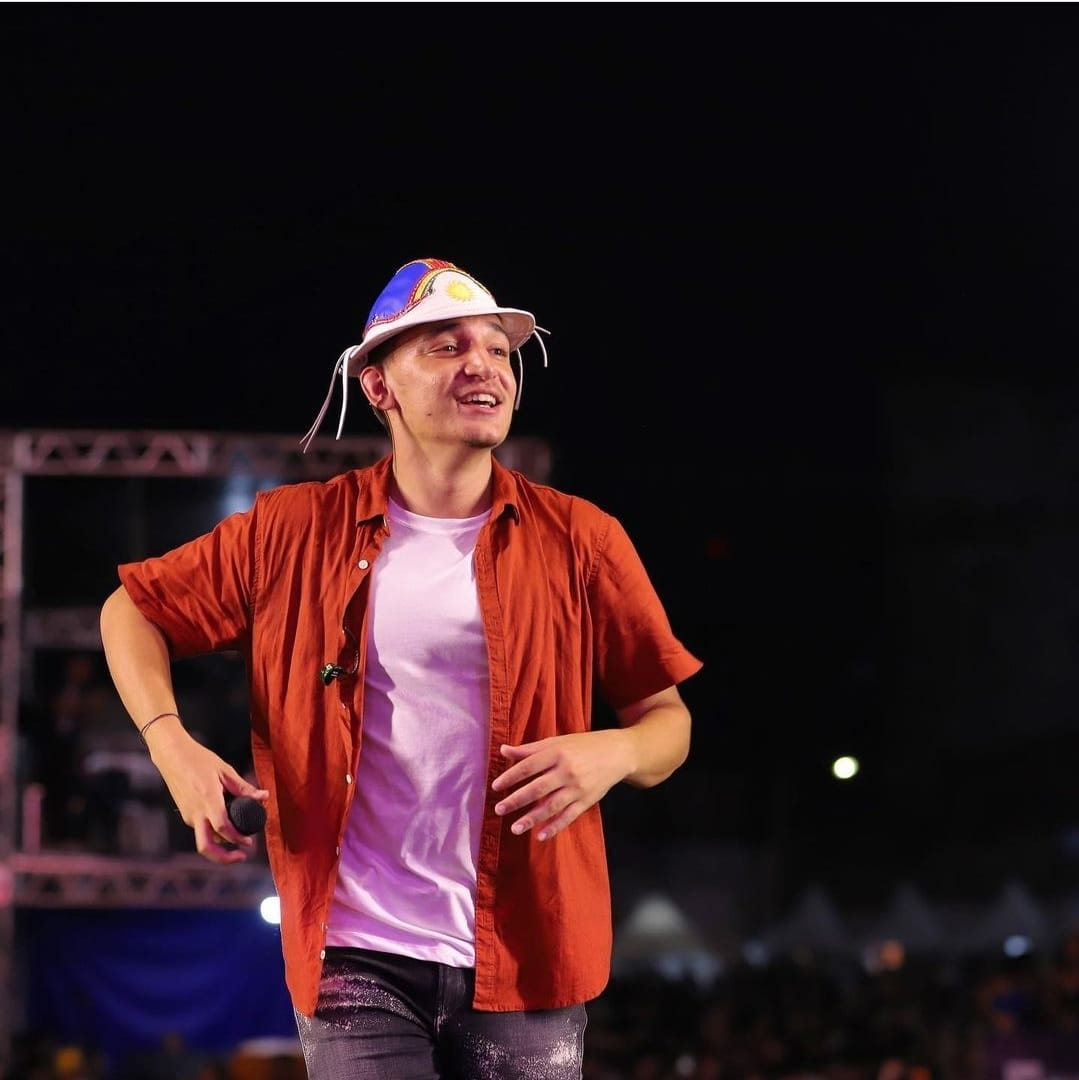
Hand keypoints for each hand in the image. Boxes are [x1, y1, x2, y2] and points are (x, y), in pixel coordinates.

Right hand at [148, 728, 268, 863]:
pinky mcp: (185, 814)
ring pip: (204, 840)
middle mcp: (196, 812)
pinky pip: (200, 830)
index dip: (238, 839)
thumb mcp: (225, 771)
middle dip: (224, 858)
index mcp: (208, 800)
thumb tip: (264, 796)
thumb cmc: (199, 759)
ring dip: (220, 845)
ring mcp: (188, 815)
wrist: (172, 755)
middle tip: (241, 856)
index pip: (223, 828)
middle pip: (206, 847)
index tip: (250, 843)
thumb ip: (244, 787)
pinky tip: (226, 825)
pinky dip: (213, 834)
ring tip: (238, 838)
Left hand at [491, 729, 634, 840]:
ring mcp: (577, 787)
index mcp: (557, 752)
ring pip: (552, 806)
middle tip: (499, 809)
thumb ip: (529, 749)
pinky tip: (540, 836)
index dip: (511, 776)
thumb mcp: (556, 742)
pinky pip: (568, 816)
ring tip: (515, 828)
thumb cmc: (582, 745)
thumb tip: (502, 750)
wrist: (616, 753)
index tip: (495, 787)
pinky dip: (555, 827)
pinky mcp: (587, 800)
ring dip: (532, 818)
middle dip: (517, 800)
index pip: (528, 766)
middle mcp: (566, 770)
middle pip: (537, 788)